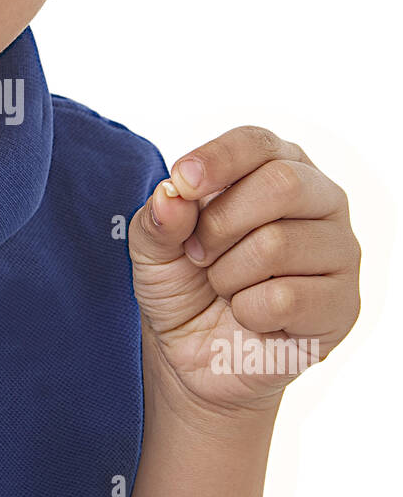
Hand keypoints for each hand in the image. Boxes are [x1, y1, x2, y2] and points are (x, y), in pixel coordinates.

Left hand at [128, 125, 360, 418]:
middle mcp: (320, 200)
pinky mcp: (343, 304)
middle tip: (199, 254)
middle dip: (220, 224)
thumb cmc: (184, 285)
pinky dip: (248, 311)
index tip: (182, 182)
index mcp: (279, 166)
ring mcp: (340, 251)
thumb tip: (173, 194)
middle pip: (281, 184)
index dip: (218, 159)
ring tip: (226, 287)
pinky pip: (287, 298)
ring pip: (278, 244)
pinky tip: (250, 314)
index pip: (257, 142)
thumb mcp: (153, 248)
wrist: (195, 354)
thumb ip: (158, 218)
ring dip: (228, 274)